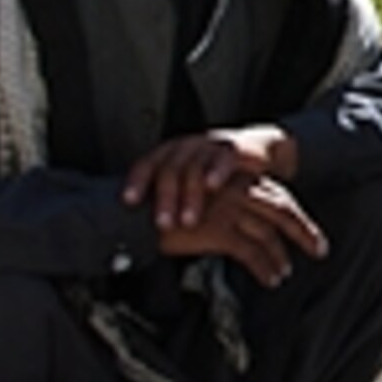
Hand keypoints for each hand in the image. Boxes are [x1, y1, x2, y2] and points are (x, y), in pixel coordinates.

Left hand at [123, 124, 295, 231]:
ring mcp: (210, 146)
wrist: (251, 154)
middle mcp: (186, 148)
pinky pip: (223, 158)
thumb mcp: (188, 186)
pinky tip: (212, 186)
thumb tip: (149, 234)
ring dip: (189, 195)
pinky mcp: (233, 149)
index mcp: (169, 154)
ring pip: (194, 167)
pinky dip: (217, 171)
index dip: (137, 182)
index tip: (130, 202)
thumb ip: (170, 201)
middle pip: (169, 169)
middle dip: (165, 199)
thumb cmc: (212, 176)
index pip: (146, 165)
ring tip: (189, 221)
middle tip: (164, 224)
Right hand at [147, 171, 323, 285]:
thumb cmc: (163, 209)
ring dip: (280, 255)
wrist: (134, 211)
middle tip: (319, 249)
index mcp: (232, 179)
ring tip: (285, 272)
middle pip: (280, 208)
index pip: (274, 194)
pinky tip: (271, 279)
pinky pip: (250, 251)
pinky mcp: (216, 229)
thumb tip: (242, 230)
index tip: (309, 233)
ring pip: (268, 232)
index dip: (295, 215)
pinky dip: (264, 267)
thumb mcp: (199, 203)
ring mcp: (227, 209)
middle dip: (303, 230)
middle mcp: (233, 190)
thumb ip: (222, 210)